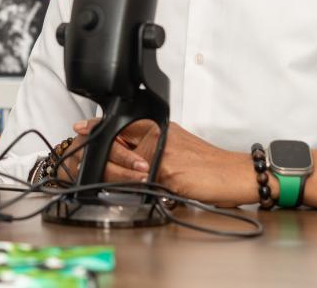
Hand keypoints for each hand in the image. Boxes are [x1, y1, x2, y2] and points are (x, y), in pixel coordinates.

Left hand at [69, 118, 256, 205]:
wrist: (235, 174)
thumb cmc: (211, 165)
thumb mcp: (179, 148)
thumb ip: (154, 150)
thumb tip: (133, 161)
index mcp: (161, 129)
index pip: (123, 124)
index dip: (99, 125)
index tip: (81, 126)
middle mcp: (159, 137)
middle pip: (118, 144)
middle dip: (102, 156)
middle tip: (89, 155)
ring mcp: (162, 154)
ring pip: (125, 165)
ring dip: (116, 175)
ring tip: (114, 180)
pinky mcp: (168, 173)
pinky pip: (141, 181)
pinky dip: (134, 188)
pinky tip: (137, 192)